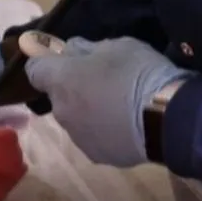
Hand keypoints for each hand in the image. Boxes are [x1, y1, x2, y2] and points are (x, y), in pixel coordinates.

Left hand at [25, 36, 190, 167]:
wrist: (167, 117)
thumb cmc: (136, 71)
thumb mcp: (115, 45)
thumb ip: (87, 48)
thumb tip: (72, 50)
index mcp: (62, 80)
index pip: (34, 70)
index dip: (46, 62)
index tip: (63, 58)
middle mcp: (62, 111)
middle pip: (58, 95)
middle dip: (73, 86)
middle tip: (101, 78)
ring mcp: (78, 137)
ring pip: (75, 117)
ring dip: (88, 109)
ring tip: (117, 104)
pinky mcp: (97, 155)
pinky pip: (93, 136)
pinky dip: (103, 129)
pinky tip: (125, 123)